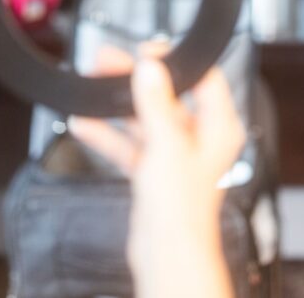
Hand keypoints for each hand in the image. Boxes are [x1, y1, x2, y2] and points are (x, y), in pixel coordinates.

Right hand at [69, 50, 243, 297]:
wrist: (166, 252)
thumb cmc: (182, 208)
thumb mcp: (167, 145)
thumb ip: (157, 103)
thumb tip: (151, 67)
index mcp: (218, 128)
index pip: (204, 79)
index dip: (176, 62)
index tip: (147, 51)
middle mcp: (199, 139)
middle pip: (167, 96)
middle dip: (135, 79)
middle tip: (108, 61)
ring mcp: (174, 155)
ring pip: (143, 118)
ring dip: (117, 104)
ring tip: (92, 85)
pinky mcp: (152, 171)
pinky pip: (127, 142)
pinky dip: (107, 133)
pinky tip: (85, 122)